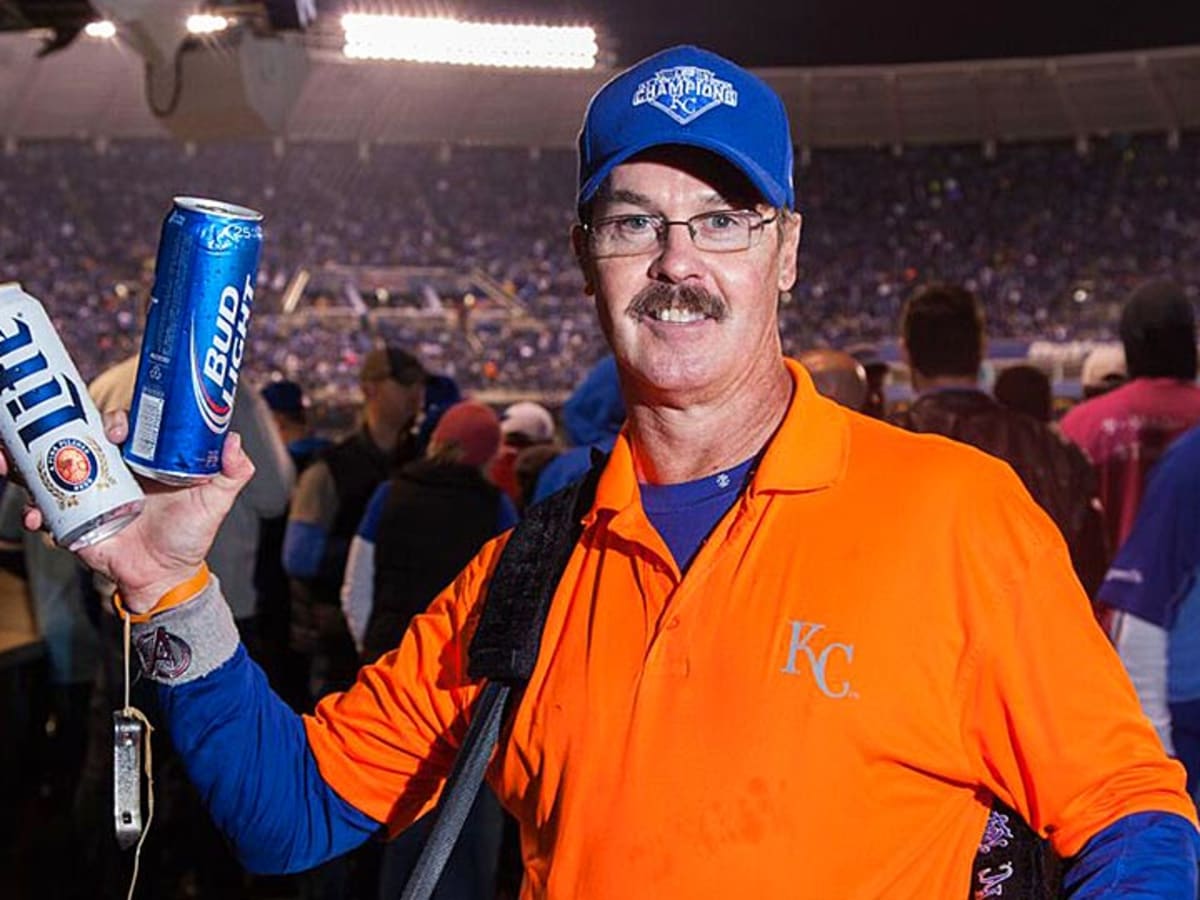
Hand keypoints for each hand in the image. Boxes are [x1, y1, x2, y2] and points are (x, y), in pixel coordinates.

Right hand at [7, 411, 254, 613]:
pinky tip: (34, 516)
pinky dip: (33, 509)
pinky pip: (45, 508)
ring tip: (8, 465)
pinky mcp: (72, 519)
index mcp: (141, 458)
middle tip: (38, 429)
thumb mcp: (215, 501)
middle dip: (50, 427)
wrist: (165, 576)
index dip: (112, 419)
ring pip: (49, 466)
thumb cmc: (190, 534)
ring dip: (24, 462)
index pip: (120, 426)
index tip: (114, 428)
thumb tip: (234, 441)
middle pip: (75, 437)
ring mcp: (88, 492)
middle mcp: (111, 469)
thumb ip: (232, 472)